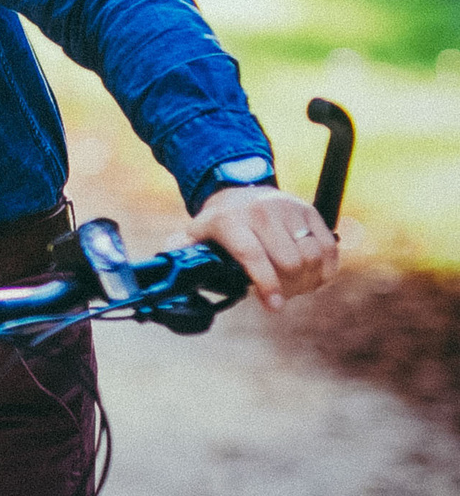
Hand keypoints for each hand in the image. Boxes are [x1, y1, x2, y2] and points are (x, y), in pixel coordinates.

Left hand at [182, 184, 337, 309]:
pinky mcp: (310, 211)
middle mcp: (261, 213)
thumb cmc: (219, 222)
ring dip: (308, 281)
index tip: (274, 307)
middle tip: (281, 296)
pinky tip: (314, 278)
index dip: (266, 284)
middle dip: (288, 287)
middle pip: (289, 262)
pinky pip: (329, 247)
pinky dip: (326, 268)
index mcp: (230, 221)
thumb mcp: (197, 233)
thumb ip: (182, 250)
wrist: (241, 188)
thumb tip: (166, 264)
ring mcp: (289, 210)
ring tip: (295, 288)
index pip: (253, 256)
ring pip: (312, 256)